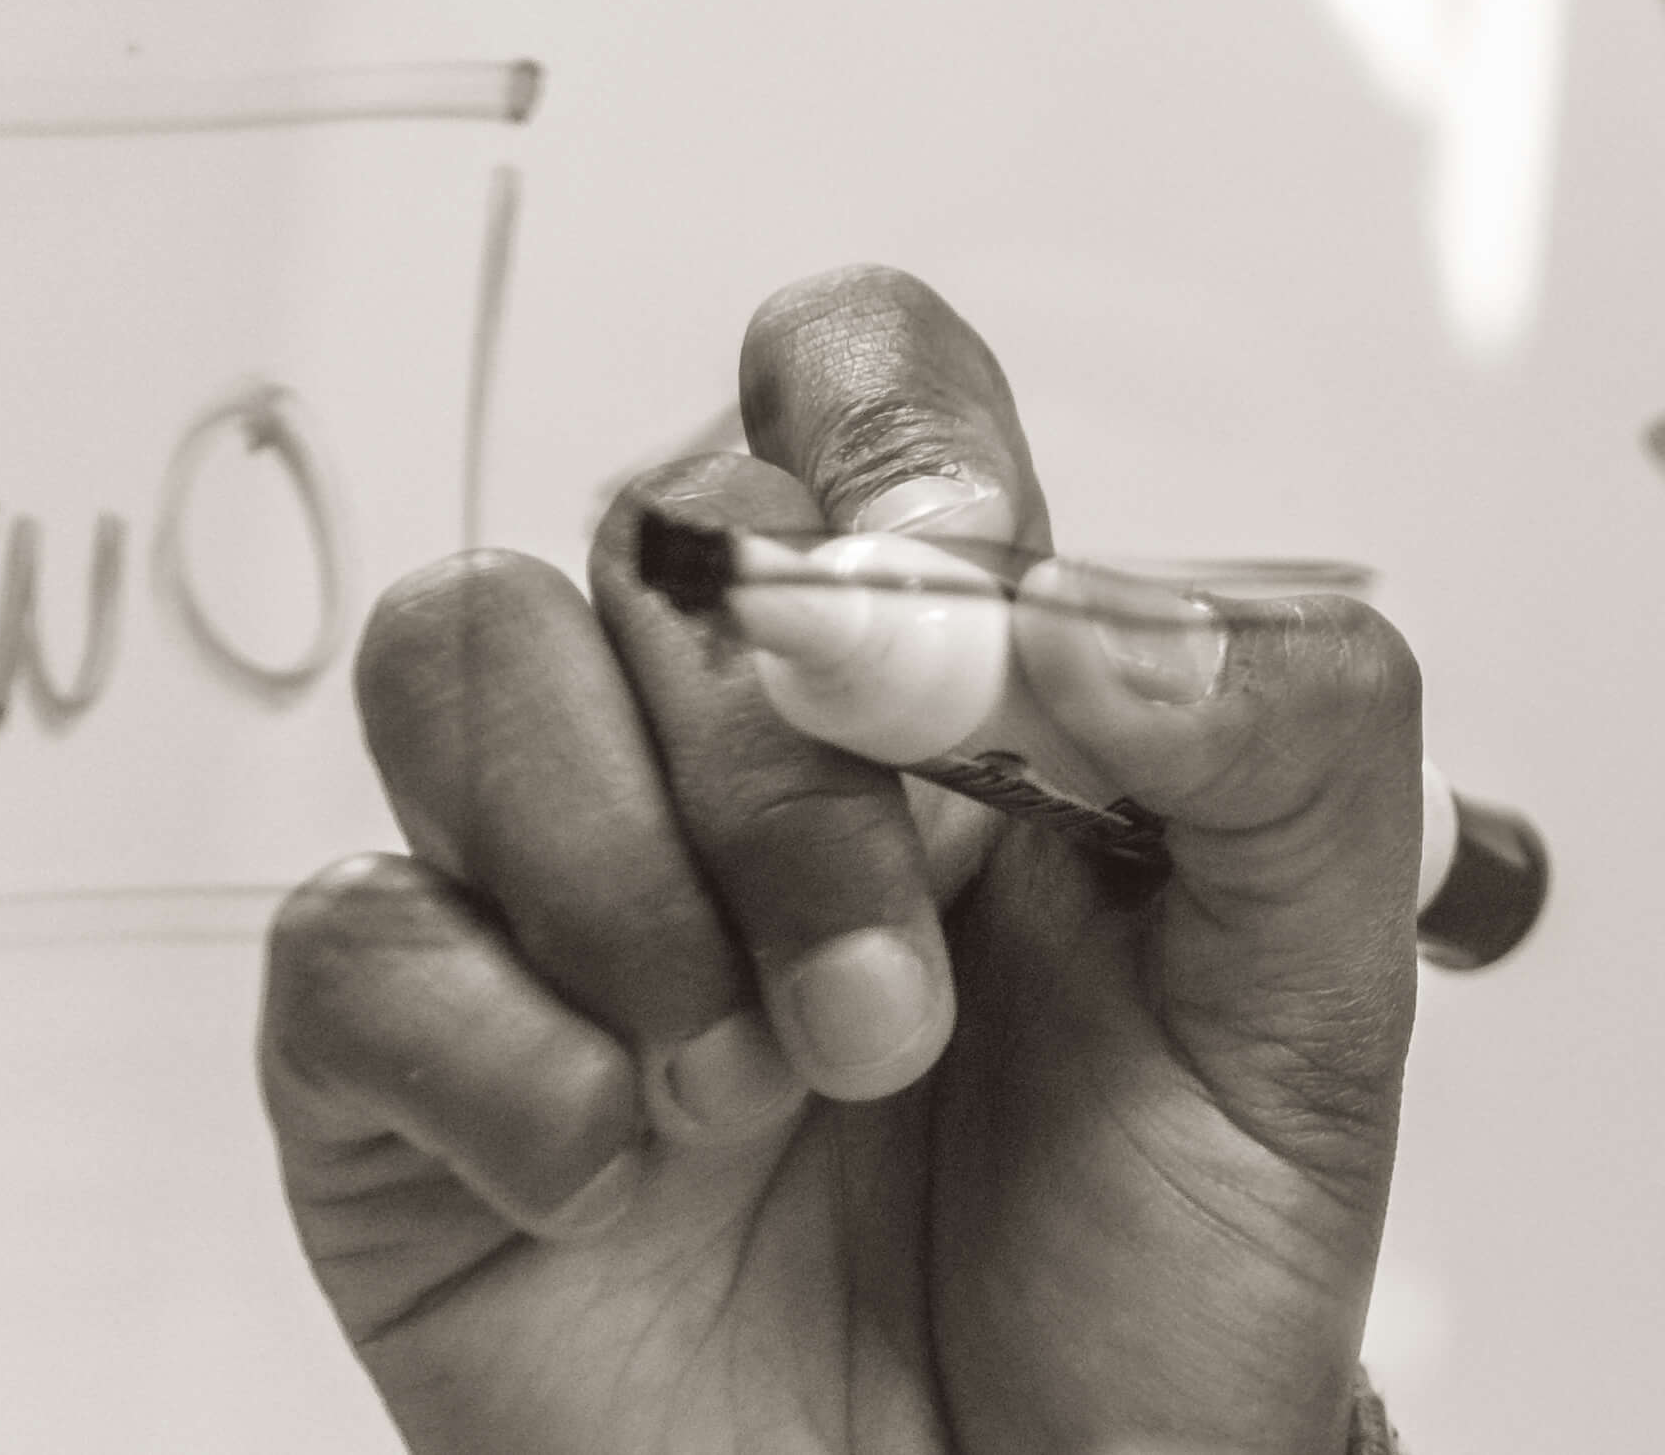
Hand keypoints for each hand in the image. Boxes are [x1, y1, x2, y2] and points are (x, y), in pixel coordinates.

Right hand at [258, 267, 1424, 1453]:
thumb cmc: (1165, 1277)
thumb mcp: (1316, 983)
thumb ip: (1264, 723)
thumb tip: (1047, 591)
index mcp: (961, 683)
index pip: (858, 387)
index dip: (879, 441)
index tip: (953, 589)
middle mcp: (738, 749)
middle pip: (657, 533)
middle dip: (789, 776)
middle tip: (900, 1018)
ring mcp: (555, 892)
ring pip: (462, 654)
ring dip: (634, 880)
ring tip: (767, 1089)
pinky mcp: (405, 1060)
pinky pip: (348, 928)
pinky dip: (503, 1054)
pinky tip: (625, 1174)